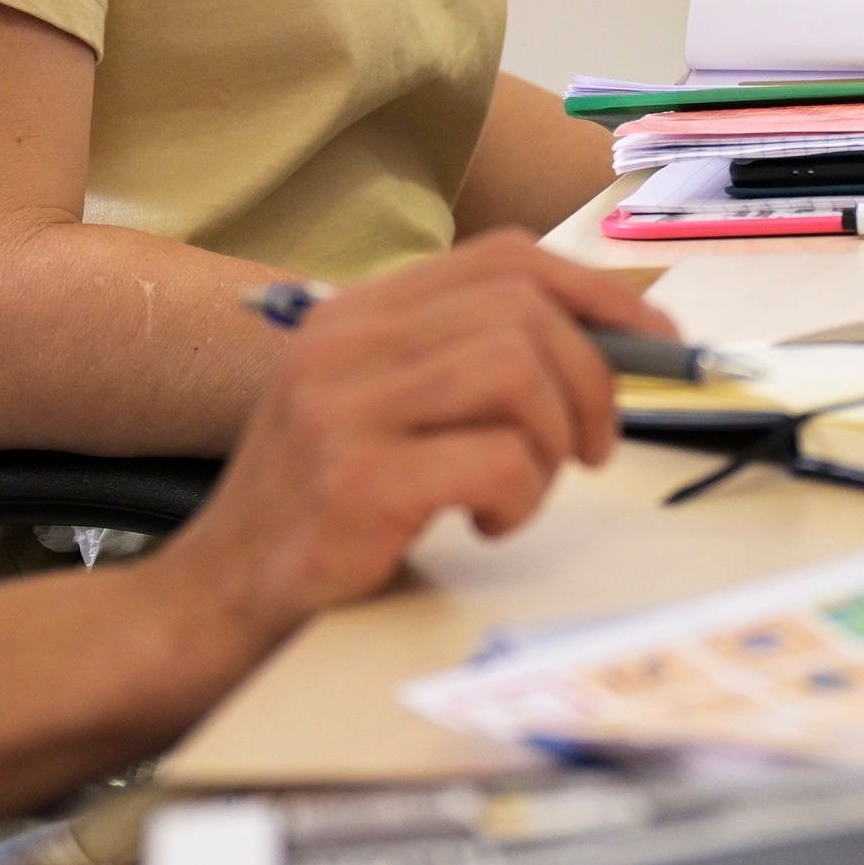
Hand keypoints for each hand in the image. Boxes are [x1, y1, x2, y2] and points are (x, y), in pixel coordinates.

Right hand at [155, 236, 649, 640]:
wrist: (211, 605)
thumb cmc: (319, 512)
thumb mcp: (380, 409)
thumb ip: (463, 362)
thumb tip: (611, 343)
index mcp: (357, 315)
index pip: (506, 258)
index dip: (598, 294)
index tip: (652, 345)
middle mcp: (342, 343)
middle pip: (523, 307)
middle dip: (592, 377)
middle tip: (589, 446)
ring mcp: (342, 410)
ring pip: (516, 369)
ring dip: (550, 441)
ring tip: (520, 490)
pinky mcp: (355, 483)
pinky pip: (495, 458)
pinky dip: (519, 495)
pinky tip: (487, 525)